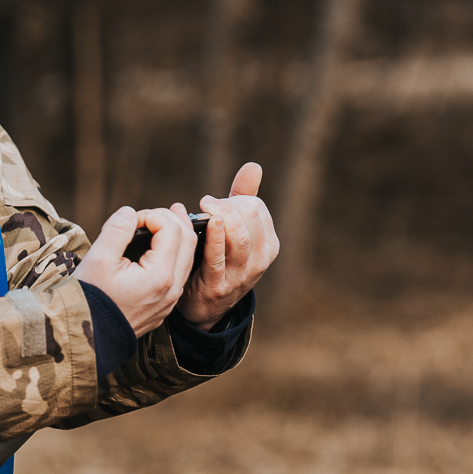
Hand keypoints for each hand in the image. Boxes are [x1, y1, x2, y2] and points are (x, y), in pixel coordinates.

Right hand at [74, 203, 198, 336]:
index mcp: (159, 276)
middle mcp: (172, 289)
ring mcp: (170, 300)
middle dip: (169, 219)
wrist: (86, 337)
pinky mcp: (164, 306)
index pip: (172, 229)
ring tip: (155, 223)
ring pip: (187, 256)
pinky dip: (172, 253)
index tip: (131, 220)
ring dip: (174, 235)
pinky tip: (154, 247)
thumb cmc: (89, 299)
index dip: (152, 215)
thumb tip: (130, 213)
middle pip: (189, 240)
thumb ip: (117, 229)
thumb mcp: (98, 258)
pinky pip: (179, 272)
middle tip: (146, 216)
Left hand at [177, 162, 279, 329]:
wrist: (203, 307)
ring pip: (240, 236)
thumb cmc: (218, 260)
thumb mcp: (234, 231)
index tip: (215, 201)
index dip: (235, 199)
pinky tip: (207, 223)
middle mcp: (260, 261)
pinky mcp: (218, 286)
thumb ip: (243, 199)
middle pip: (251, 218)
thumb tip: (254, 166)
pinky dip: (214, 237)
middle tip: (207, 202)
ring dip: (221, 215)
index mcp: (269, 246)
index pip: (257, 209)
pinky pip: (218, 257)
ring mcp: (241, 275)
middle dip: (228, 204)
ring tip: (206, 207)